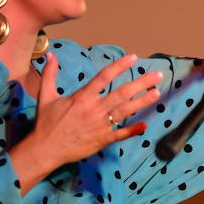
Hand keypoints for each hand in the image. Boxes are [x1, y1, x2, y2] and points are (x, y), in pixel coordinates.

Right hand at [11, 53, 162, 192]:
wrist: (46, 149)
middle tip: (158, 76)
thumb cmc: (46, 122)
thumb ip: (50, 74)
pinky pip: (121, 134)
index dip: (120, 66)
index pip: (104, 76)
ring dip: (142, 102)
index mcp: (83, 97)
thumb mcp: (45, 95)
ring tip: (157, 93)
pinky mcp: (102, 139)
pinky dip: (133, 130)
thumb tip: (51, 54)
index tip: (133, 58)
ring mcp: (100, 125)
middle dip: (141, 83)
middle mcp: (94, 109)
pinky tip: (145, 125)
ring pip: (125, 111)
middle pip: (122, 93)